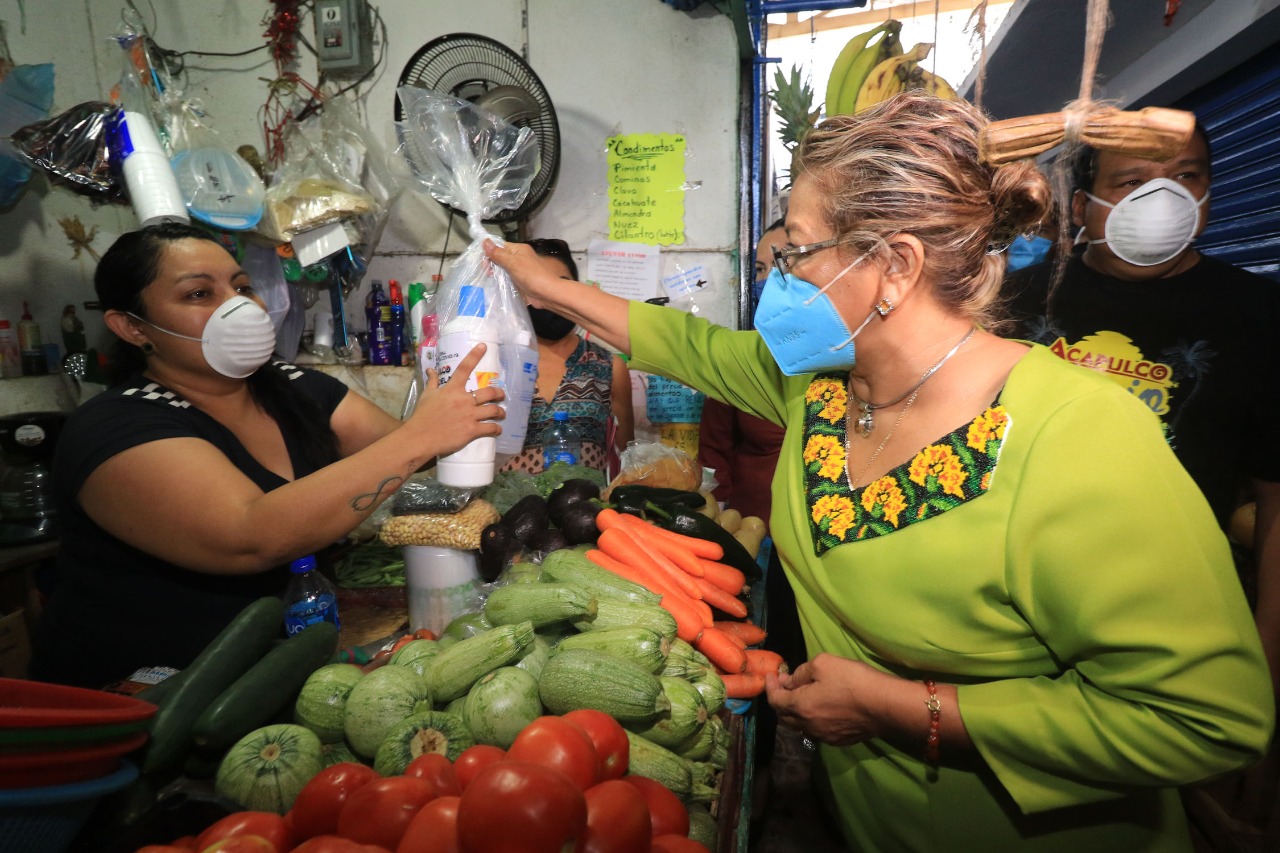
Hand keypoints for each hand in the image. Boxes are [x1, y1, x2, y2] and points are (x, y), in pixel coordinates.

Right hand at [411, 343, 504, 456]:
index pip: (465, 368)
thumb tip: (430, 369)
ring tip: (501, 414)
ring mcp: (469, 415)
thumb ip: (432, 382)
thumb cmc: (422, 416)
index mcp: (452, 389)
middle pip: (489, 392)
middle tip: (501, 396)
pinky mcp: (472, 430)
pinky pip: (491, 428)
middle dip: (499, 393)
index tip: (484, 346)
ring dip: (500, 412)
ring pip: (494, 410)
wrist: (420, 437)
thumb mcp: (426, 395)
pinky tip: (497, 429)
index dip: (475, 355)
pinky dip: (496, 429)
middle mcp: (464, 399)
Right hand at [483, 239, 553, 306]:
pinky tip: (493, 284)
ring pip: (502, 269)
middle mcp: (518, 258)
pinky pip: (506, 280)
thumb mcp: (513, 262)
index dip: (490, 251)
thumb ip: (498, 253)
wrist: (547, 293)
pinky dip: (500, 281)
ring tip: (488, 278)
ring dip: (495, 273)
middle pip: (500, 258)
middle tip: (487, 272)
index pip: (500, 246)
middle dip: (491, 263)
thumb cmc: (531, 275)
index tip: (482, 260)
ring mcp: (519, 271)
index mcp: (518, 250)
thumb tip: (485, 240)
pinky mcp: (519, 282)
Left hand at [764, 653, 899, 746]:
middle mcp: (807, 726)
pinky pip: (816, 731)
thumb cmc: (852, 681)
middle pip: (783, 716)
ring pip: (799, 726)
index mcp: (800, 707)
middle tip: (785, 684)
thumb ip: (801, 673)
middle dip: (780, 699)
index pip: (774, 700)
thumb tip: (790, 681)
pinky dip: (811, 719)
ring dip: (795, 711)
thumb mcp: (823, 664)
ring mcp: (823, 736)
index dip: (770, 687)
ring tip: (801, 695)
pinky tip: (820, 708)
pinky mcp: (839, 741)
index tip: (772, 675)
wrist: (884, 706)